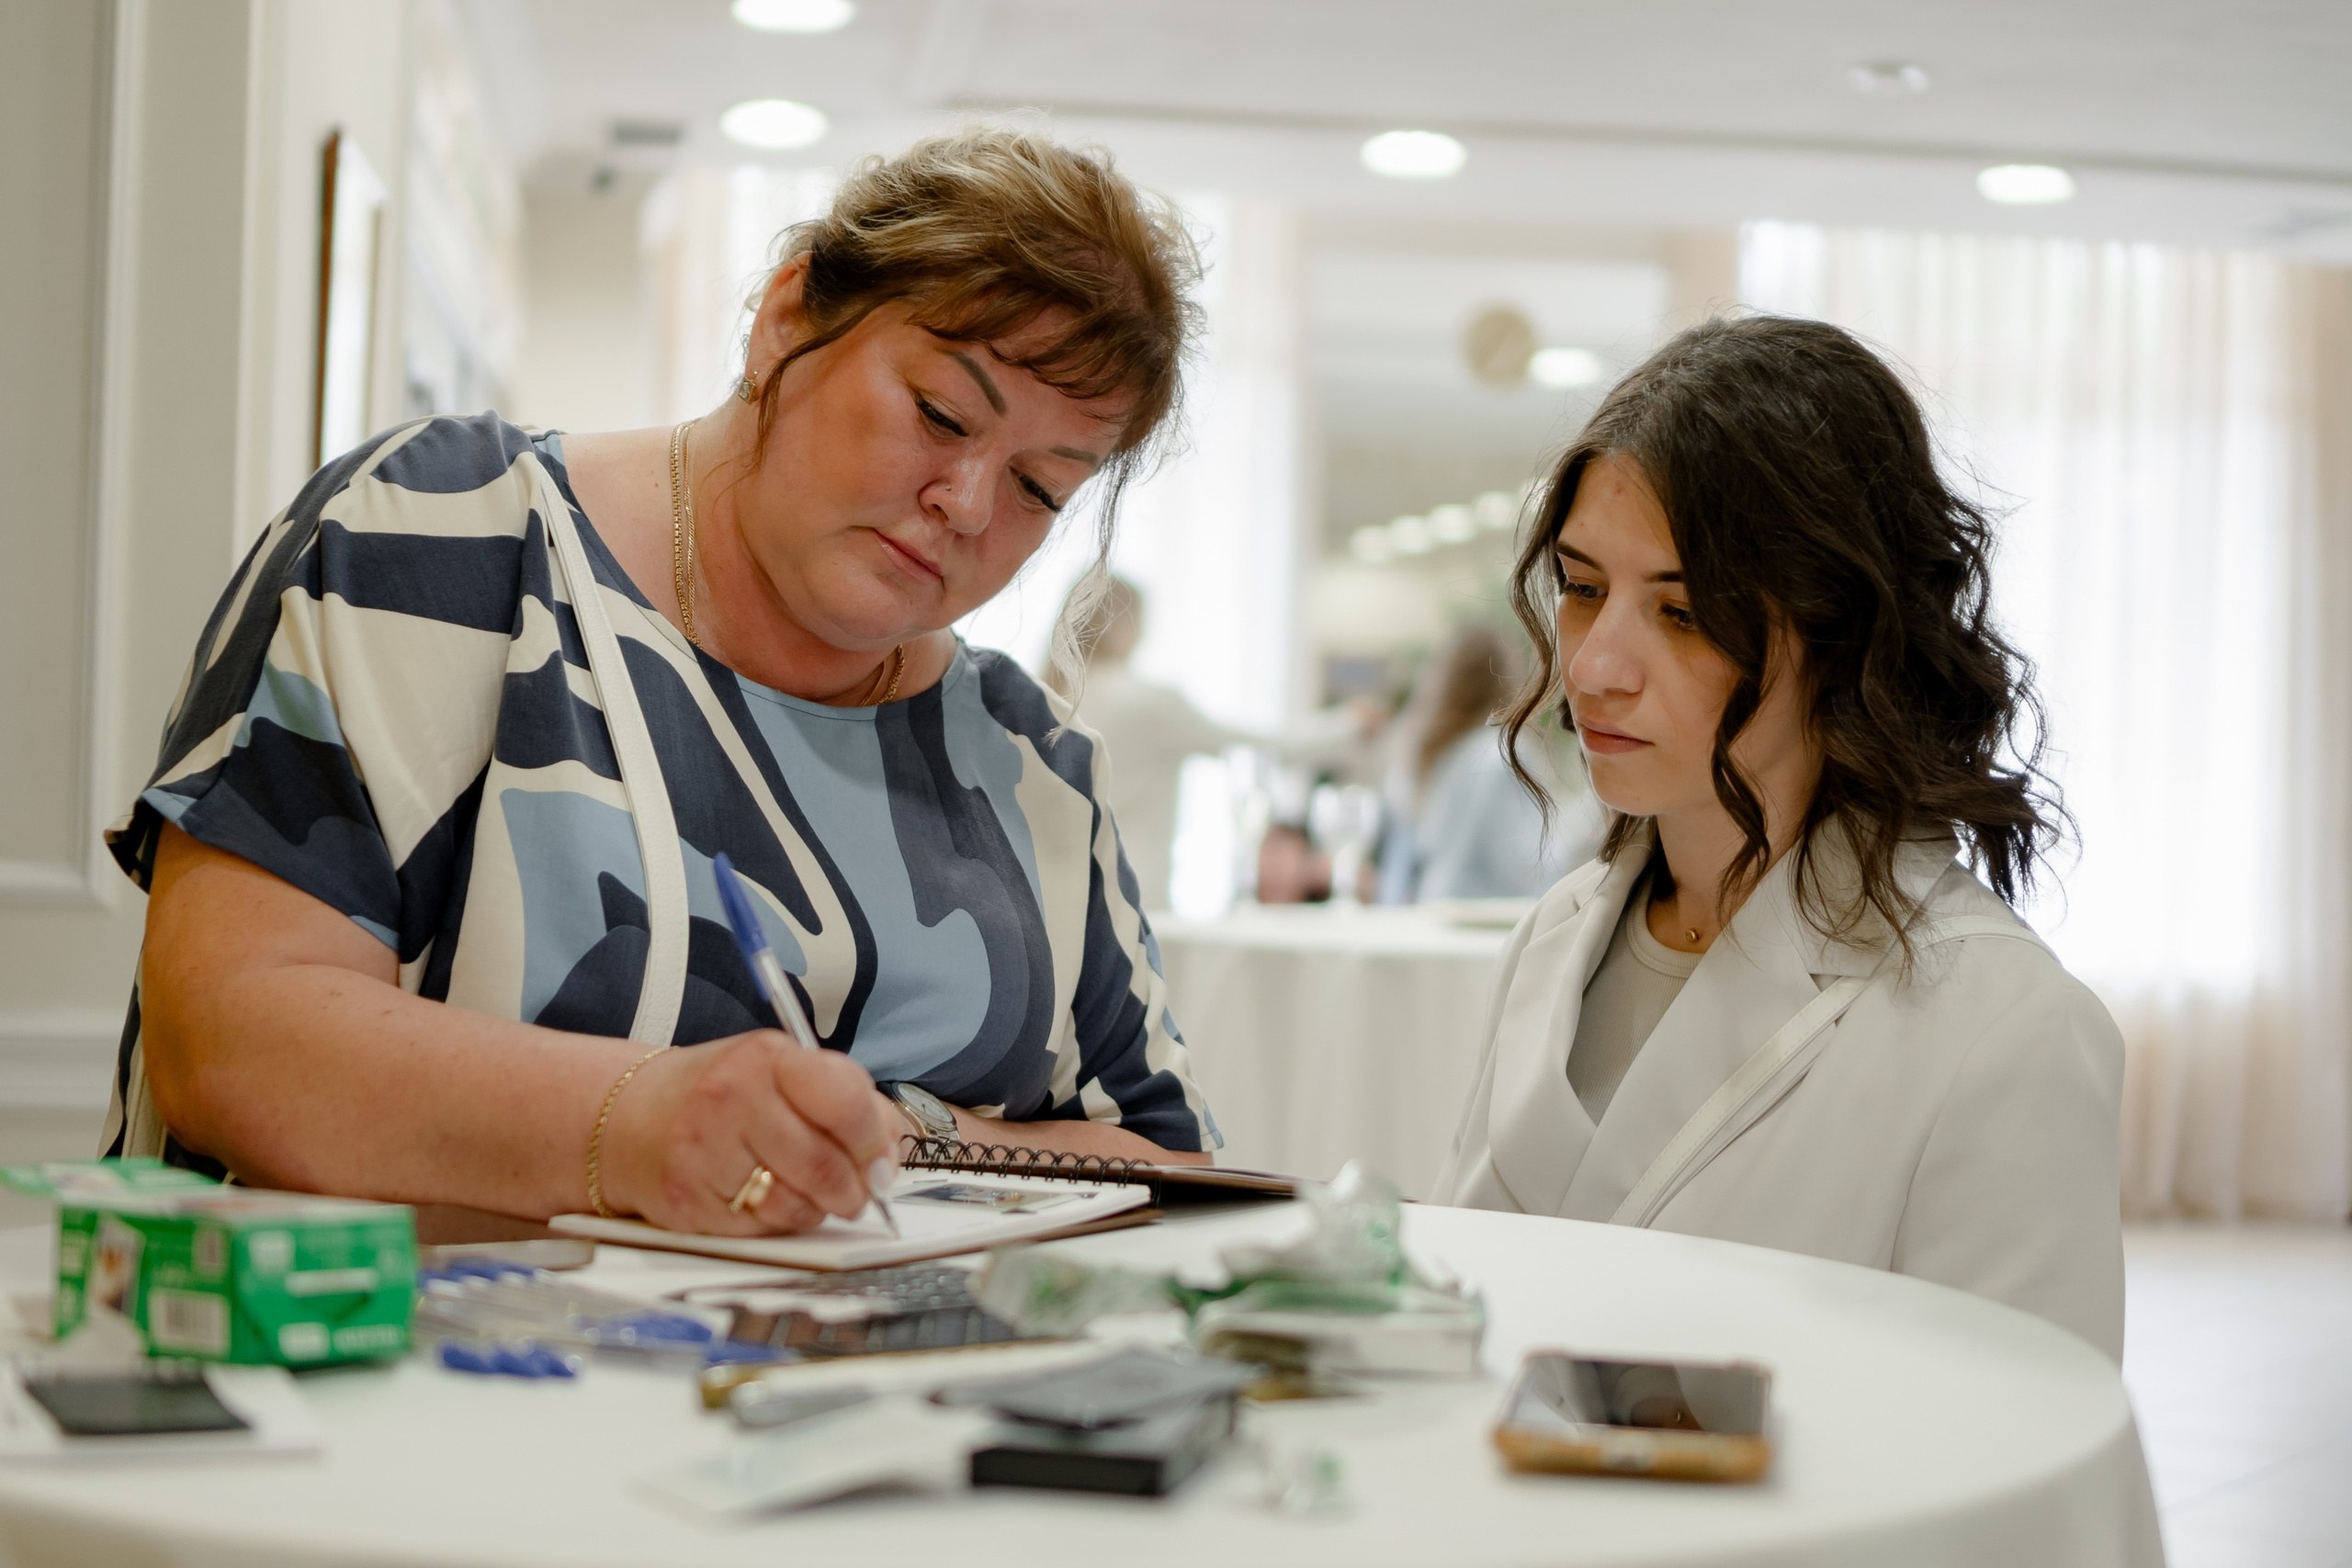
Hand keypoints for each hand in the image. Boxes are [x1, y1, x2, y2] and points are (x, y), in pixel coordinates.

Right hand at [598, 1032, 900, 1234]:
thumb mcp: (782, 1072)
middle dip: (854, 1190)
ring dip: (816, 1209)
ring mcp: (704, 1150)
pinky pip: (759, 1228)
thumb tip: (889, 1155)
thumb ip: (844, 1101)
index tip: (881, 1163)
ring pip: (795, 1204)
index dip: (873, 1141)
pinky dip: (776, 1222)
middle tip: (857, 1193)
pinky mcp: (687, 1199)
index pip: (845, 1101)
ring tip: (808, 1193)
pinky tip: (764, 1199)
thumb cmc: (721, 1094)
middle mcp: (732, 1097)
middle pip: (824, 1165)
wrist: (631, 1117)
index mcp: (767, 1058)